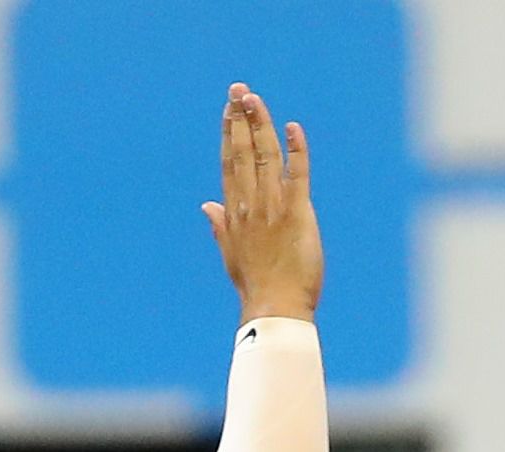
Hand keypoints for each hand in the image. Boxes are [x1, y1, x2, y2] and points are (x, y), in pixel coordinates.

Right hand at [203, 84, 319, 322]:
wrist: (274, 308)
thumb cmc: (255, 287)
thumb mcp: (232, 255)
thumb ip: (220, 227)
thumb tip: (207, 206)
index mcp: (235, 214)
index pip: (230, 164)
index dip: (229, 135)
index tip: (228, 111)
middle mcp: (250, 206)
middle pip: (243, 153)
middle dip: (241, 119)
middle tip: (240, 90)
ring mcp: (272, 209)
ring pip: (265, 158)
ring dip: (261, 125)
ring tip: (256, 98)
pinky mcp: (296, 215)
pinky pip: (297, 177)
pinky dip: (296, 151)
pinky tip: (293, 128)